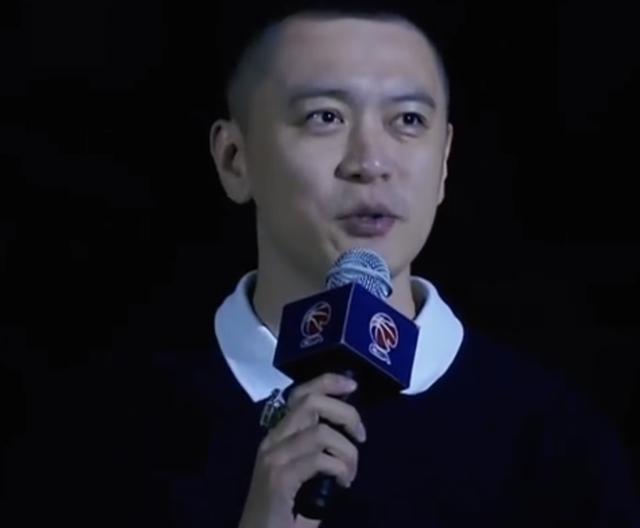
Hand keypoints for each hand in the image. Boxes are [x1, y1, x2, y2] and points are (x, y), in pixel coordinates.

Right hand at [238, 373, 366, 527]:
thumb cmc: (286, 512)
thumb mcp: (306, 473)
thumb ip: (319, 450)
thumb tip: (348, 431)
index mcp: (279, 435)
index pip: (300, 394)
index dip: (328, 382)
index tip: (352, 386)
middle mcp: (273, 440)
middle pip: (311, 402)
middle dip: (346, 413)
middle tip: (361, 436)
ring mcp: (273, 458)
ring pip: (320, 432)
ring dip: (347, 451)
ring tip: (350, 472)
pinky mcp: (278, 479)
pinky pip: (318, 460)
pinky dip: (339, 467)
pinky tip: (342, 482)